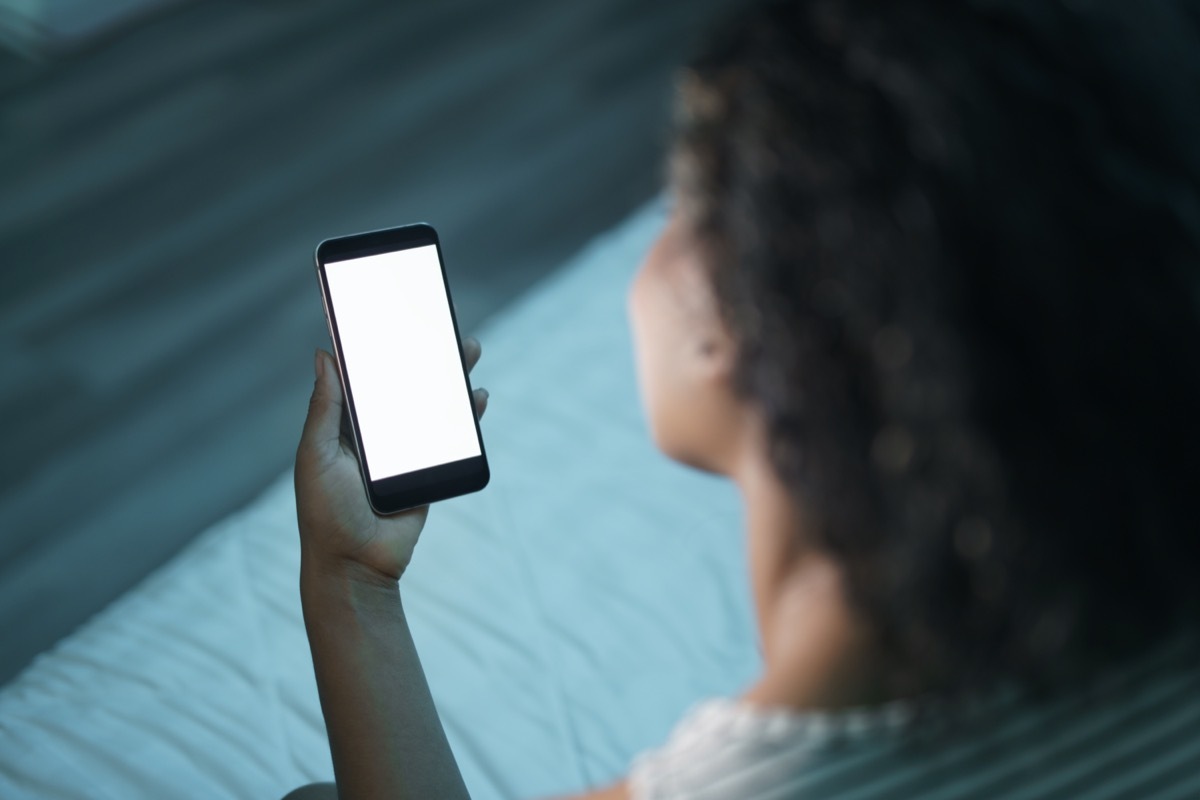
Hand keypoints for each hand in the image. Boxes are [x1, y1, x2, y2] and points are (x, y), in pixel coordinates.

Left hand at [294, 339, 487, 583]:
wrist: (356, 565)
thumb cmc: (325, 512)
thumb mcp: (315, 454)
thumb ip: (324, 407)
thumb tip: (323, 354)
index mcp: (346, 425)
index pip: (365, 376)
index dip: (379, 347)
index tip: (394, 313)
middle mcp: (377, 434)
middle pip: (404, 384)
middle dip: (424, 354)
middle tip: (441, 322)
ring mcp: (405, 452)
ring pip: (432, 405)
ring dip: (450, 378)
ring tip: (467, 349)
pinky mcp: (429, 471)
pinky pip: (451, 438)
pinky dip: (466, 417)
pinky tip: (476, 397)